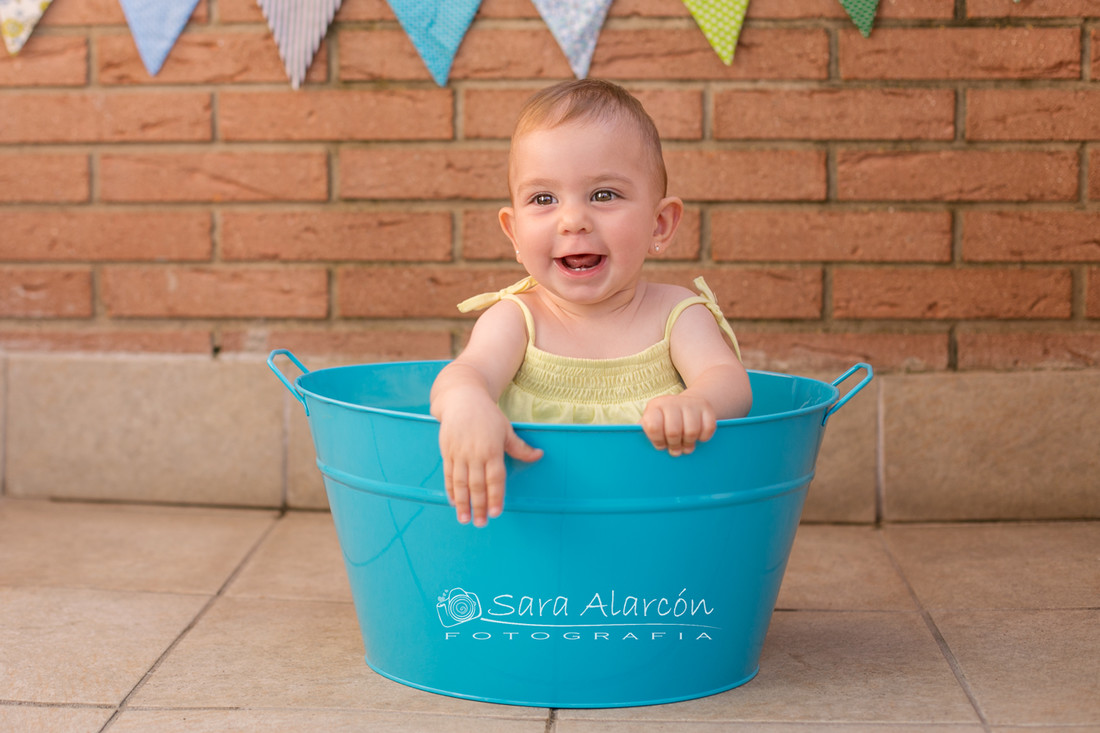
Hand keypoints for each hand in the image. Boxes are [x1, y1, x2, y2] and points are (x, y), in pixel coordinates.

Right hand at [438, 396, 541, 526]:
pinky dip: (450, 490)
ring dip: (462, 503)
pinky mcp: (447, 452)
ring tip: (464, 519)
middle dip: (479, 506)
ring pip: (460, 483)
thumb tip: (539, 455)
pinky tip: (453, 502)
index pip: (495, 479)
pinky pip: (448, 475)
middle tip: (480, 523)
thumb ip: (520, 447)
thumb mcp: (506, 429)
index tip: (496, 513)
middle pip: (477, 485)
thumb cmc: (487, 415)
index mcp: (492, 449)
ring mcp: (459, 453)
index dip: (496, 497)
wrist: (461, 399)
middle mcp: (474, 453)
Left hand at [641, 393, 716, 456]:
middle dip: (674, 445)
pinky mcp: (706, 407)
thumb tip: (630, 445)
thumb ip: (643, 433)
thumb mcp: (650, 422)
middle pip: (673, 432)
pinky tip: (698, 437)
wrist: (687, 403)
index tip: (661, 445)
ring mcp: (690, 403)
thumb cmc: (664, 420)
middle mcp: (672, 401)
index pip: (653, 427)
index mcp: (654, 407)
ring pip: (692, 432)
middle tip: (676, 450)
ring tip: (686, 445)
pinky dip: (703, 438)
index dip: (657, 441)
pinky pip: (708, 429)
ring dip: (689, 443)